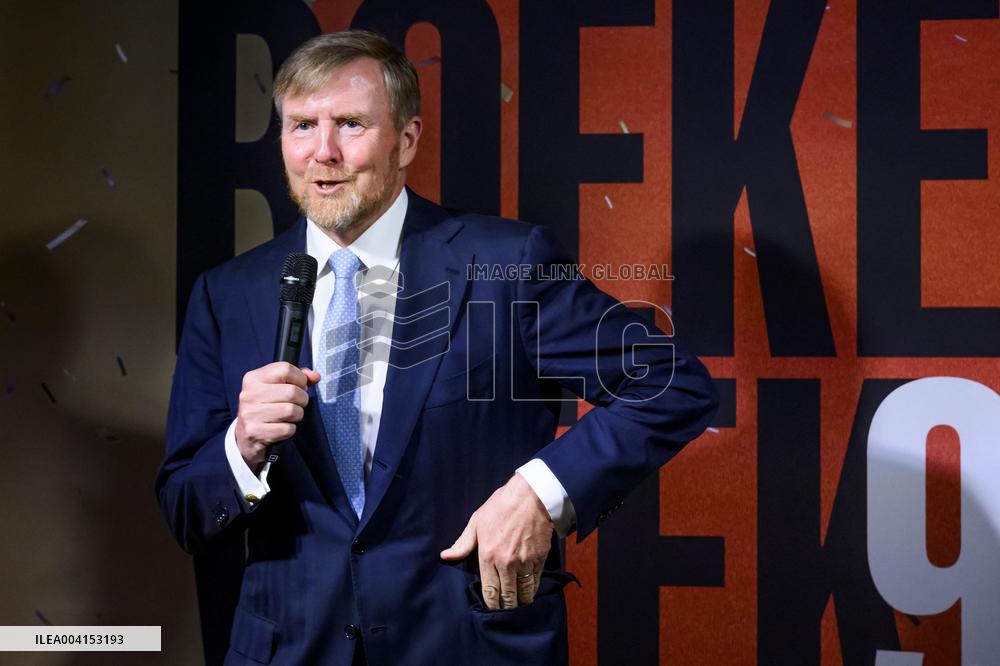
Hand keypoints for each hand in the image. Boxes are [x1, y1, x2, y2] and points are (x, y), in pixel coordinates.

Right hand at [235, 362, 320, 470]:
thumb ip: (297, 378)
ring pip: (292, 410)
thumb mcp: (275, 388)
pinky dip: (290, 430)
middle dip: (302, 399)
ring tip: (288, 416)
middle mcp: (249, 395)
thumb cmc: (264, 408)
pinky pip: (287, 429)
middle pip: (292, 391)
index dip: (300, 378)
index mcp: (253, 379)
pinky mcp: (255, 432)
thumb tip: (315, 376)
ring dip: (297, 415)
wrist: (245, 436)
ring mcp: (250, 414)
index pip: (285, 369)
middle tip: (296, 404)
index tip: (300, 385)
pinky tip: (280, 427)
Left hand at [440, 473, 553, 609]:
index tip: (491, 607)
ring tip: (517, 604)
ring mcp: (525, 562)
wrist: (531, 496)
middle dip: (506, 606)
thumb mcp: (477, 522)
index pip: (490, 591)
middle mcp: (507, 564)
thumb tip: (446, 556)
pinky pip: (536, 581)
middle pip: (508, 596)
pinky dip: (532, 589)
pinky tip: (529, 591)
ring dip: (521, 601)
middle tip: (504, 610)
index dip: (491, 604)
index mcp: (488, 556)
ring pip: (524, 592)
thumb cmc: (501, 506)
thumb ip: (463, 543)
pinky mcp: (540, 558)